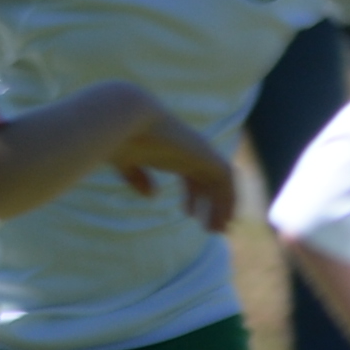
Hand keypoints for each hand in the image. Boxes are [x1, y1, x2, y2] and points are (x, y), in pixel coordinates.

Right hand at [110, 109, 236, 232]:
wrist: (126, 120)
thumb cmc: (119, 138)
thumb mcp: (127, 164)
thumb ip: (138, 178)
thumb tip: (153, 195)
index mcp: (175, 153)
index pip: (194, 176)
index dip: (195, 197)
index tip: (191, 216)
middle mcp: (191, 152)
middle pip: (210, 182)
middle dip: (213, 206)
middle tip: (213, 230)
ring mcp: (200, 152)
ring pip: (222, 182)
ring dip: (223, 206)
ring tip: (218, 230)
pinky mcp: (206, 154)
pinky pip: (227, 178)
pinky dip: (229, 197)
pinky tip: (224, 217)